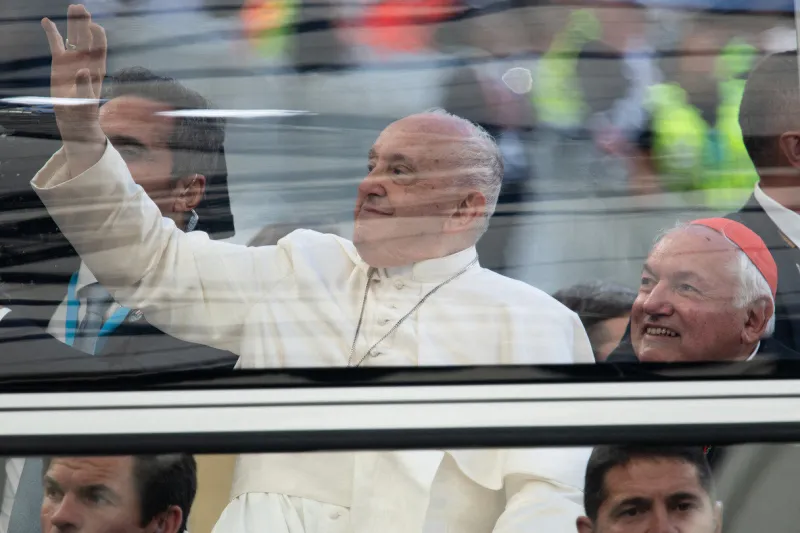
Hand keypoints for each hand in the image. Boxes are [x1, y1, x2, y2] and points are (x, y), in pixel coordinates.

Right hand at [41, 4, 106, 145]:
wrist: (75, 117)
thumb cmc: (84, 111)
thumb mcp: (85, 100)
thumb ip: (84, 85)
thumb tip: (83, 71)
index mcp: (97, 68)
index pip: (100, 47)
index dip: (98, 36)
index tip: (94, 26)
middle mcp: (86, 60)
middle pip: (86, 37)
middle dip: (84, 22)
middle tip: (81, 7)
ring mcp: (73, 59)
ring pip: (73, 37)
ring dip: (73, 23)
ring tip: (73, 7)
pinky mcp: (60, 62)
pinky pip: (56, 44)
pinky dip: (52, 33)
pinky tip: (47, 20)